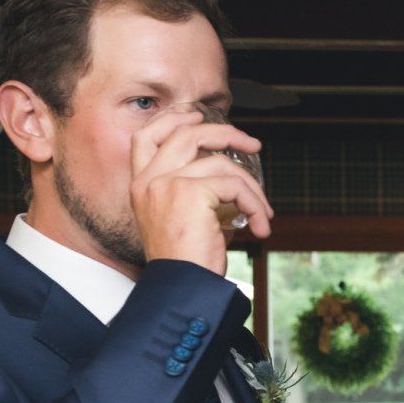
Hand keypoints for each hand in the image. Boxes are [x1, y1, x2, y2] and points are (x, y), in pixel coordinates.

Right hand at [127, 107, 273, 274]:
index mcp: (140, 186)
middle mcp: (148, 180)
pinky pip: (234, 185)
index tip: (197, 115)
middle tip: (252, 144)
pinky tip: (260, 225)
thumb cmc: (188, 262)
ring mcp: (166, 184)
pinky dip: (255, 202)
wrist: (183, 288)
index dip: (172, 120)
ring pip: (220, 163)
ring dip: (251, 186)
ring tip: (263, 212)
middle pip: (185, 134)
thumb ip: (197, 192)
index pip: (146, 137)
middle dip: (223, 132)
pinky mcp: (190, 192)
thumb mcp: (185, 219)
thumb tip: (230, 176)